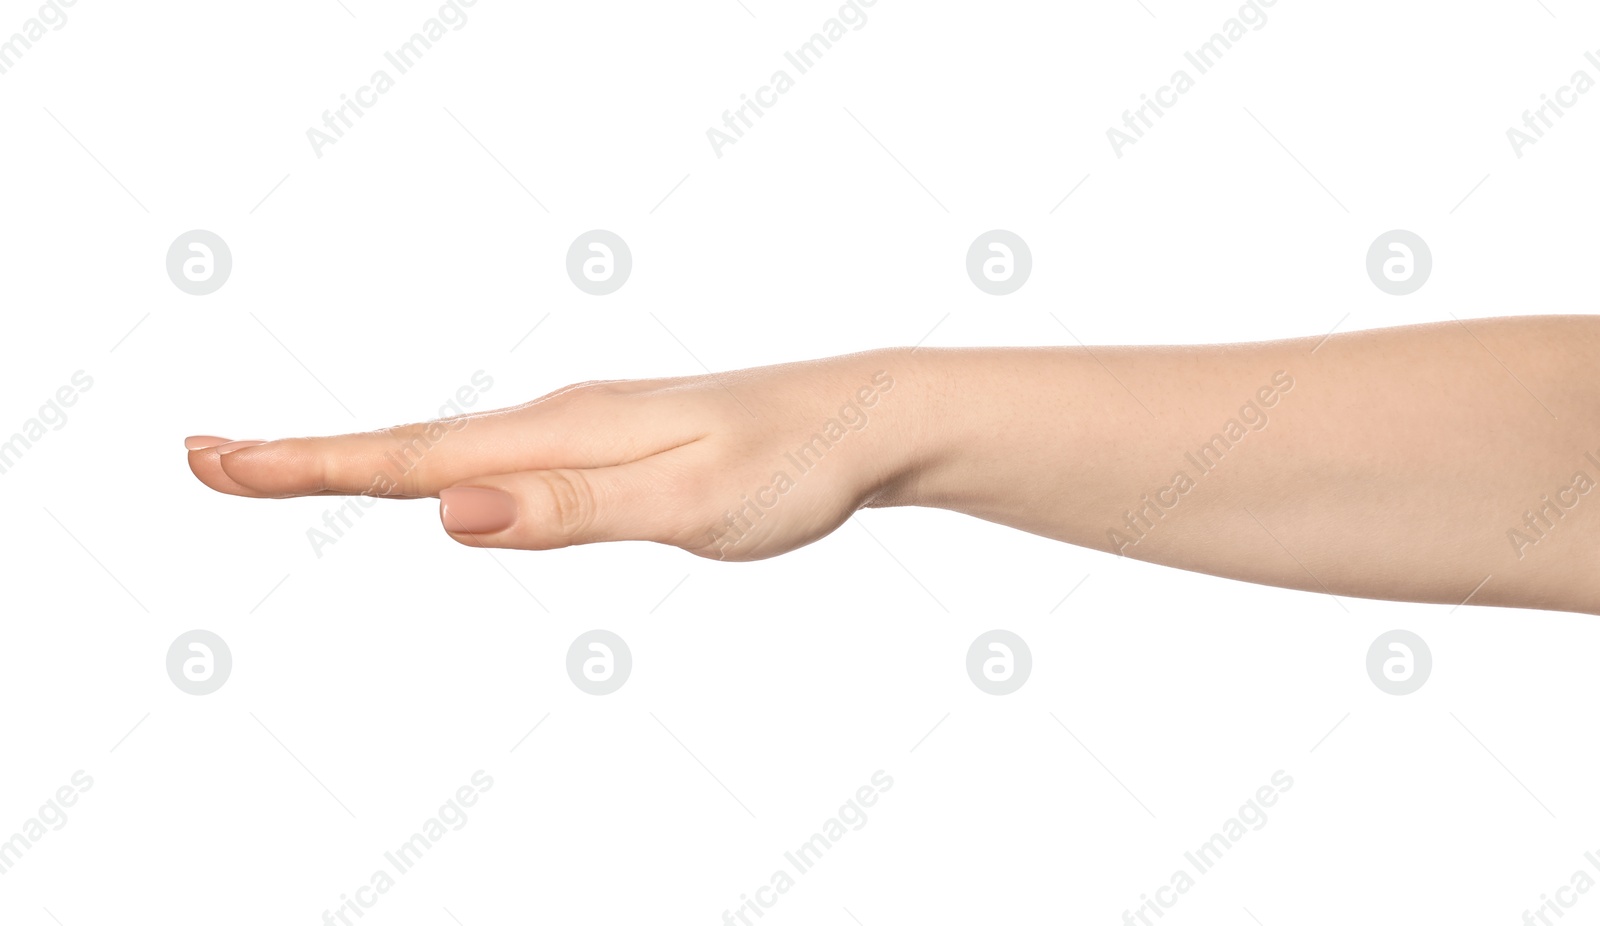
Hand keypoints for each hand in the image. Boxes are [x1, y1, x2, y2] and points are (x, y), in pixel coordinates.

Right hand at [187, 351, 917, 560]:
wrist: (865, 419)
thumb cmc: (790, 466)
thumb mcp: (688, 504)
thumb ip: (571, 510)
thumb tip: (449, 508)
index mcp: (563, 434)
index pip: (413, 457)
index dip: (311, 466)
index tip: (215, 463)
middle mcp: (560, 421)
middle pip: (411, 447)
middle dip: (307, 459)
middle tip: (205, 461)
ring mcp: (584, 429)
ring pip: (452, 451)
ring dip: (363, 460)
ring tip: (286, 468)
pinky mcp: (611, 445)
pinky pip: (501, 458)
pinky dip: (436, 464)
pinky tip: (432, 479)